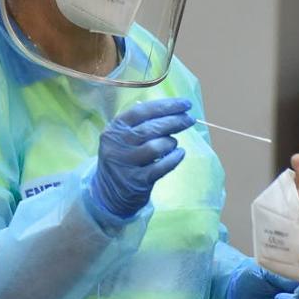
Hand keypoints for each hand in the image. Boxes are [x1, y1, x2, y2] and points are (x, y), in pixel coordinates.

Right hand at [87, 98, 195, 219]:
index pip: (141, 111)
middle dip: (175, 121)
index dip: (165, 106)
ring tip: (173, 143)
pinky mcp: (137, 181)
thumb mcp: (122, 138)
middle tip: (189, 120)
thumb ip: (142, 123)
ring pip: (157, 147)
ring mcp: (126, 164)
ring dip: (171, 142)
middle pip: (151, 128)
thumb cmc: (123, 158)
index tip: (185, 104)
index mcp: (114, 129)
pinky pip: (162, 166)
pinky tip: (179, 154)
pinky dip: (174, 158)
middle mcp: (117, 144)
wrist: (109, 193)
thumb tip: (175, 110)